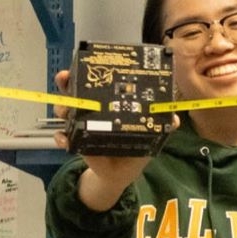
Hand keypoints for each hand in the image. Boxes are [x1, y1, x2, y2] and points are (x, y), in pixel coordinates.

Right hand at [50, 69, 166, 205]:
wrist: (121, 174)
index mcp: (111, 104)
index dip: (92, 72)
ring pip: (66, 110)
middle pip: (77, 91)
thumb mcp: (151, 135)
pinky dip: (61, 137)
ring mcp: (82, 125)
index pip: (100, 83)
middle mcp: (94, 110)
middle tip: (65, 78)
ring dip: (62, 108)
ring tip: (64, 110)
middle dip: (68, 82)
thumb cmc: (136, 148)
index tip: (85, 63)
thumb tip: (175, 119)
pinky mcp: (76, 143)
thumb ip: (162, 124)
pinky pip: (63, 137)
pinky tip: (63, 139)